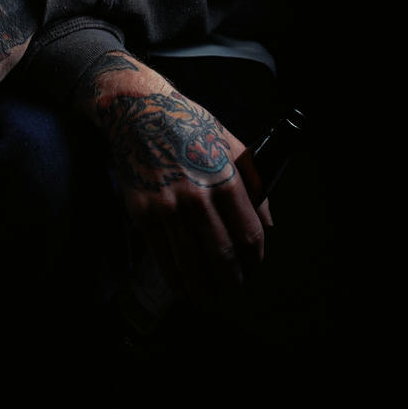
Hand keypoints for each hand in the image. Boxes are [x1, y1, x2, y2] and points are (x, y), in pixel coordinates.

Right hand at [76, 50, 272, 304]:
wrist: (139, 113)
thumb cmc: (188, 125)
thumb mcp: (228, 143)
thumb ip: (253, 182)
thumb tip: (268, 224)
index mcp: (224, 178)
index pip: (248, 234)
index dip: (255, 258)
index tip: (254, 266)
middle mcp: (197, 196)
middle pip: (223, 254)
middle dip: (233, 278)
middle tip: (235, 287)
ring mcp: (168, 207)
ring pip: (192, 262)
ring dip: (205, 286)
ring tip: (210, 295)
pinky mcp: (143, 214)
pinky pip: (162, 257)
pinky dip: (175, 278)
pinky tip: (183, 287)